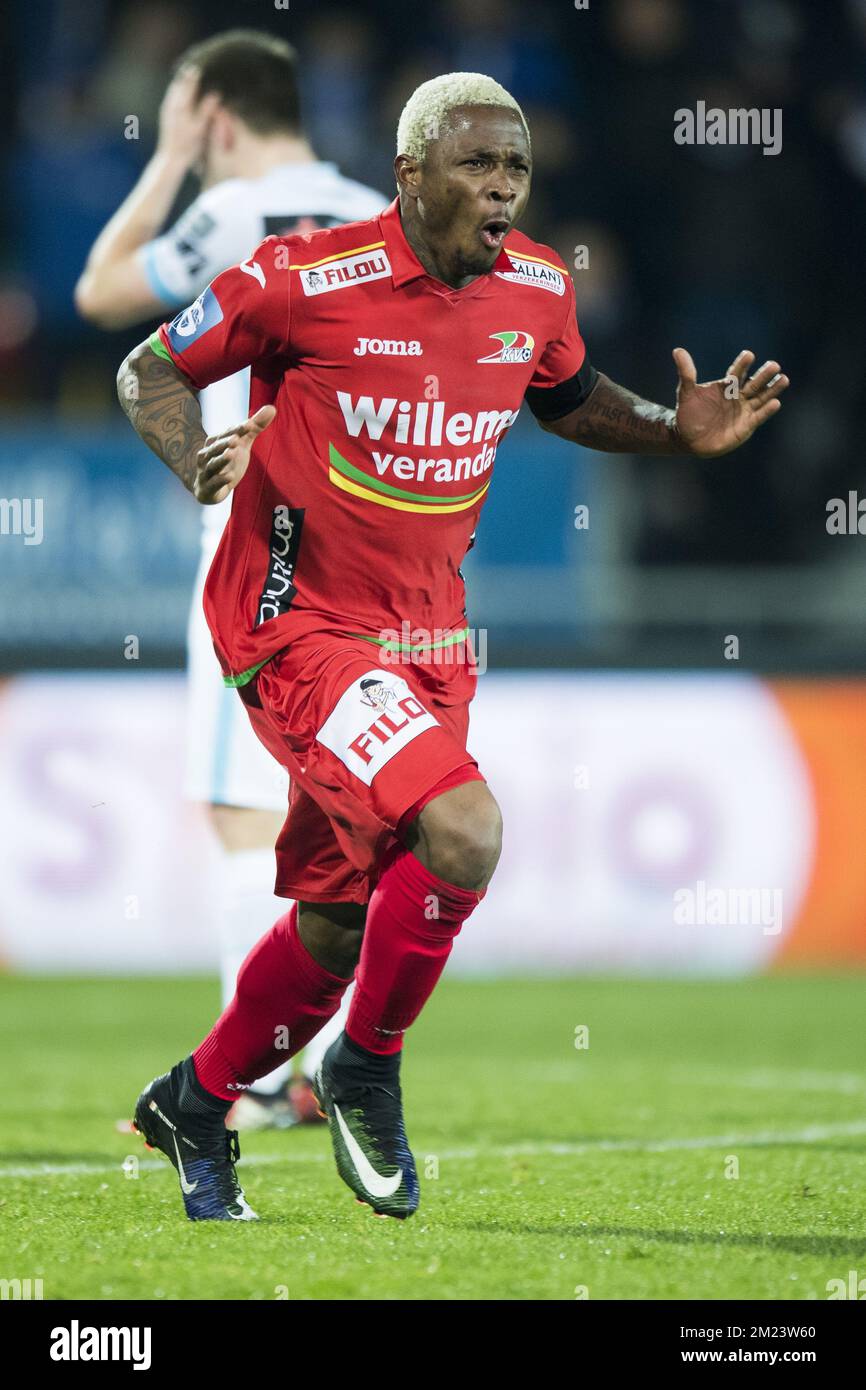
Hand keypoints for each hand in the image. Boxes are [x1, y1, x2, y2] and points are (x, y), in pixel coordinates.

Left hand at [156, 67, 219, 167]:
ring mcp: (167, 108)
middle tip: (198, 63)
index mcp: (180, 105)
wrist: (171, 158)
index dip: (197, 72)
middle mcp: (171, 104)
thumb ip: (207, 109)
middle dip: (188, 73)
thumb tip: (216, 93)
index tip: (206, 62)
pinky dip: (179, 89)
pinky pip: (172, 96)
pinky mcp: (166, 114)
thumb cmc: (188, 145)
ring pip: (174, 88)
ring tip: (190, 72)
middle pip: (180, 81)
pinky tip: (184, 90)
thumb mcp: (200, 128)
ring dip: (183, 80)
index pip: (189, 82)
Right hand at [194, 405, 275, 503]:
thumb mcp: (242, 445)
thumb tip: (272, 408)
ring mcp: (206, 472)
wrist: (209, 489)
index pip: (227, 434)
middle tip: (236, 438)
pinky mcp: (208, 488)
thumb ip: (255, 428)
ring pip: (213, 464)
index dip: (238, 430)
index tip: (250, 425)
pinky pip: (214, 483)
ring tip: (231, 453)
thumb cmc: (227, 463)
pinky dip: (221, 479)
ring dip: (221, 459)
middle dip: (225, 443)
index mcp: (215, 442)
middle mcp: (208, 455)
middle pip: (216, 447)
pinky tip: (230, 477)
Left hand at [672, 348, 788, 457]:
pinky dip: (767, 410)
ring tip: (783, 379)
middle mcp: (738, 396)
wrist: (688, 438)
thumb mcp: (685, 393)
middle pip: (754, 383)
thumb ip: (686, 373)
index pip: (737, 372)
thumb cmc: (688, 414)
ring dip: (772, 389)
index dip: (742, 364)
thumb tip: (678, 351)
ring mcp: (744, 410)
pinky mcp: (747, 425)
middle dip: (764, 375)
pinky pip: (759, 416)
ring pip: (762, 397)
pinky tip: (776, 403)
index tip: (749, 355)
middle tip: (774, 365)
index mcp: (726, 386)